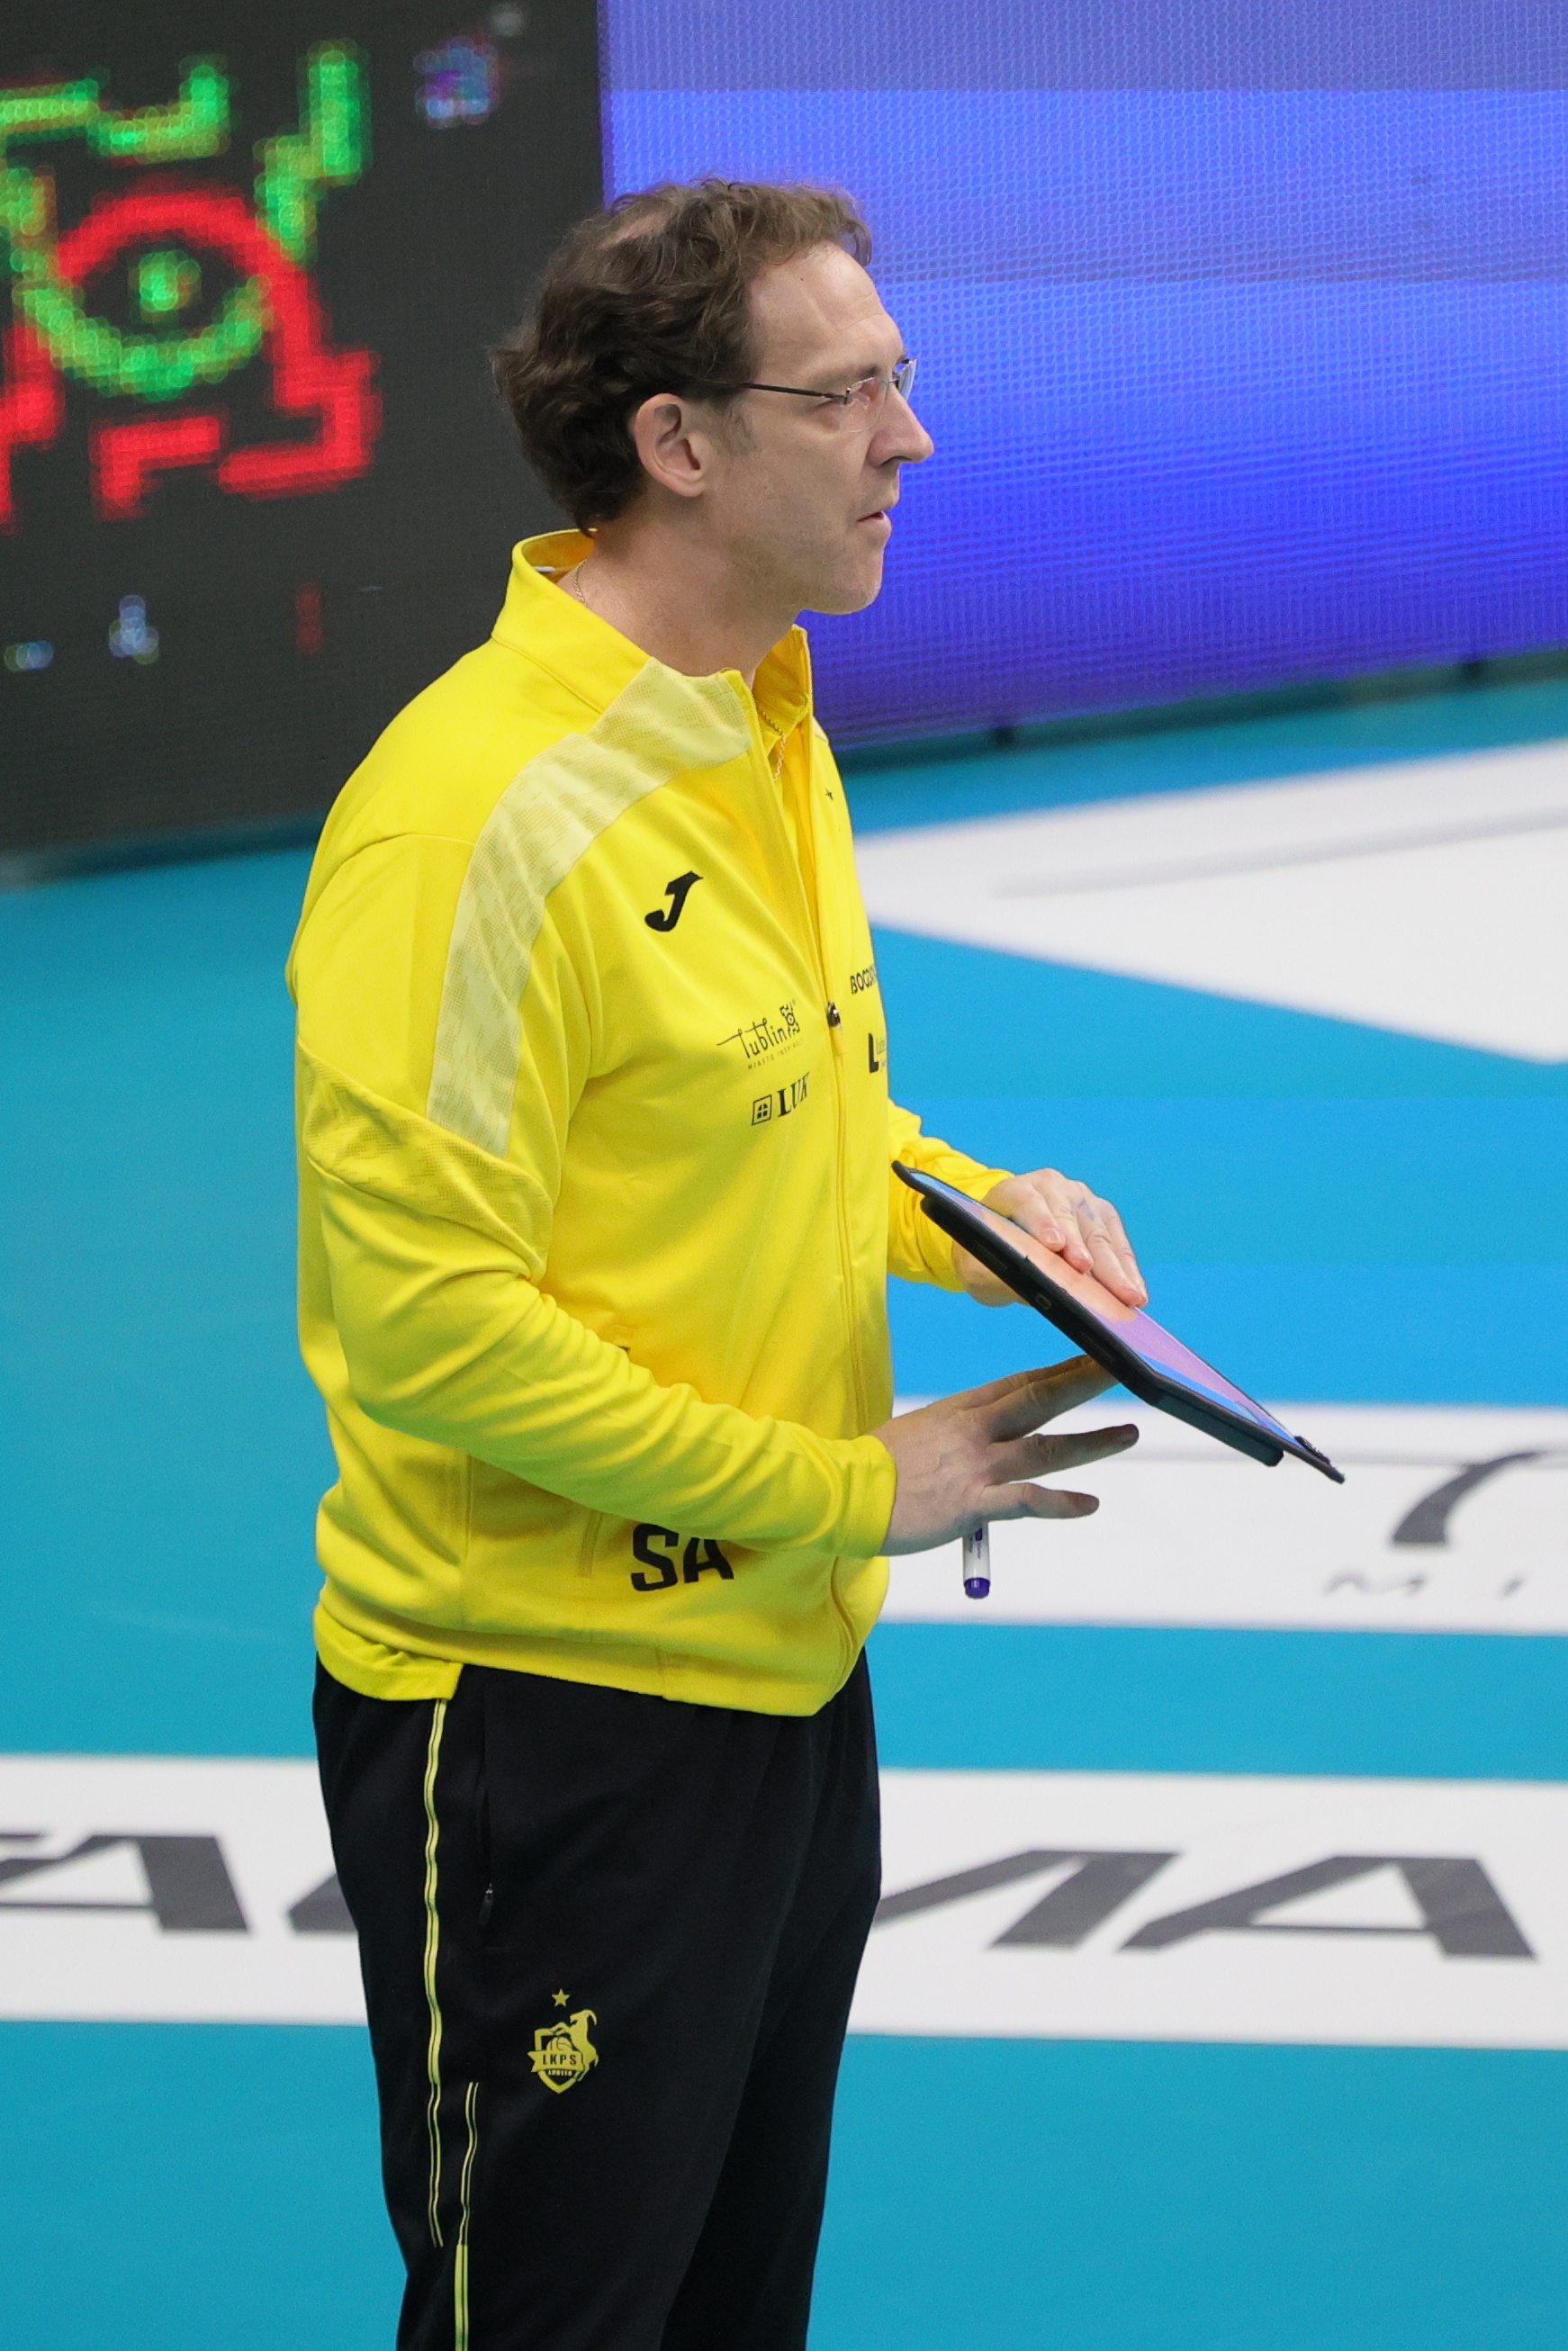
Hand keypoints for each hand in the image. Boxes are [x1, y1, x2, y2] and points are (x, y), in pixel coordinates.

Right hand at [873, 1357, 1138, 1554]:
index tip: (1095, 1356)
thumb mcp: (919, 1436)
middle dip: (1086, 1382)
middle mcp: (973, 1430)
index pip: (1021, 1382)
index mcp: (960, 1410)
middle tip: (1126, 1370)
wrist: (839, 1492)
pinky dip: (1062, 1503)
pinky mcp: (971, 1503)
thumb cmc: (873, 1469)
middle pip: (1041, 1399)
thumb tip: (978, 1446)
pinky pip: (1027, 1500)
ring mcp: (975, 1466)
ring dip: (1092, 1441)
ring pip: (1046, 1446)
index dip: (1062, 1369)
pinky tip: (1090, 1504)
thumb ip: (954, 1438)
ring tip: (1129, 1433)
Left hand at [955, 1168, 1146, 1308]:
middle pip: (1070, 1219)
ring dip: (1115, 1267)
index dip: (1042, 1222)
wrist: (1001, 1241)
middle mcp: (1049, 1187)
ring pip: (1099, 1232)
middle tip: (1096, 1279)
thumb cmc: (987, 1256)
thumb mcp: (979, 1270)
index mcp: (1013, 1191)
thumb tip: (1038, 1291)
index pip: (1027, 1202)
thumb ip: (999, 1277)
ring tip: (1129, 1296)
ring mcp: (1078, 1197)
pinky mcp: (1099, 1213)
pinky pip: (1116, 1240)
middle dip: (1087, 1254)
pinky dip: (1126, 1267)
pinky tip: (1136, 1290)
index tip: (1053, 1245)